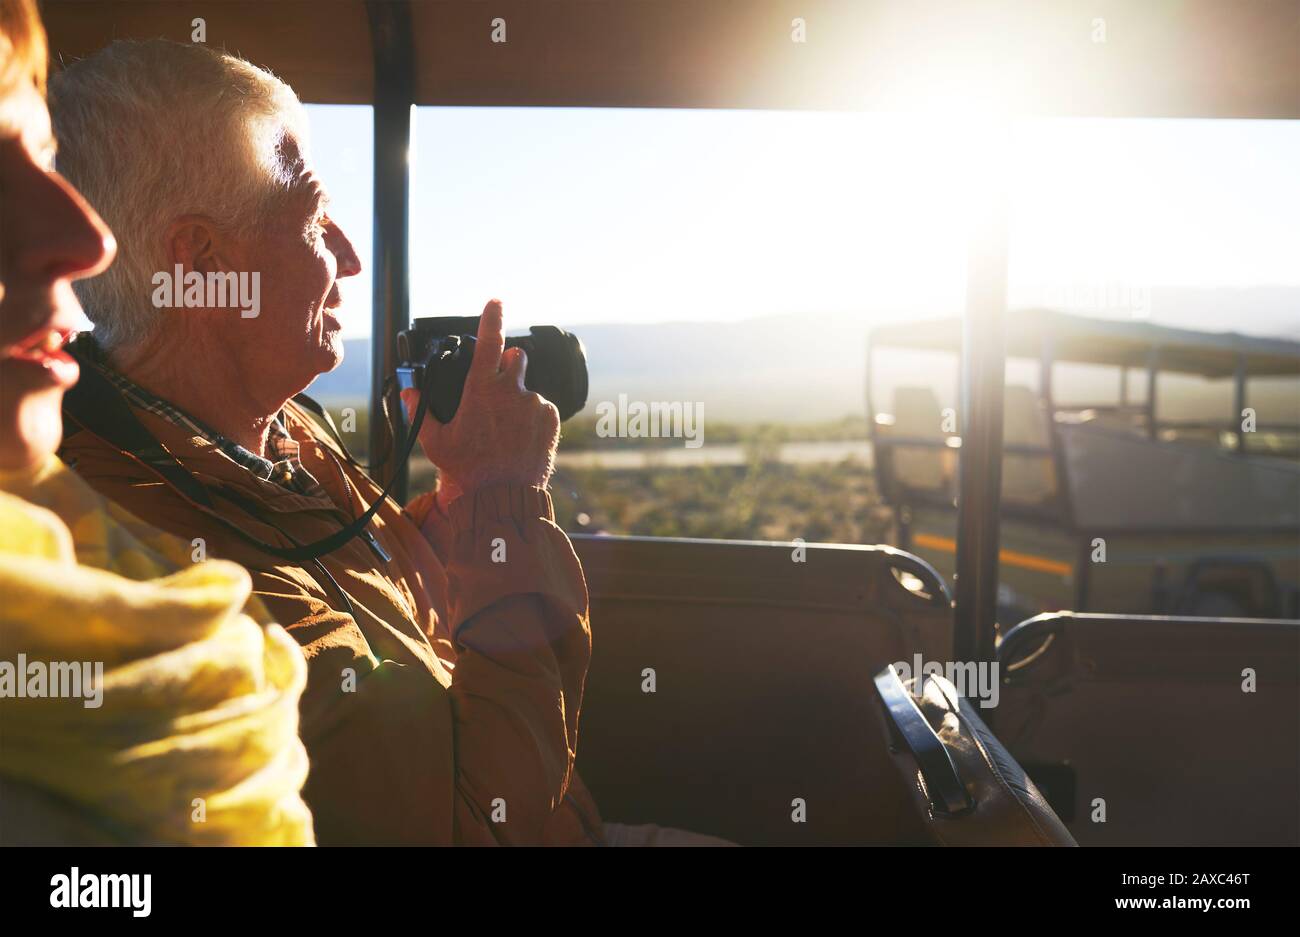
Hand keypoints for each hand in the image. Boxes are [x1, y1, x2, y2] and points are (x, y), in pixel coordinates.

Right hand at [401, 299, 559, 505]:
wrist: (503, 497)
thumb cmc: (467, 470)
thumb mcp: (436, 442)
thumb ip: (421, 412)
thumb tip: (409, 392)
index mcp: (482, 389)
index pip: (489, 341)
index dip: (492, 317)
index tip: (496, 301)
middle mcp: (512, 390)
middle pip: (516, 358)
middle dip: (509, 365)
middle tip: (497, 390)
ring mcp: (535, 404)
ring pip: (528, 389)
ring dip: (519, 401)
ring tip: (506, 432)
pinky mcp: (552, 418)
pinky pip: (543, 408)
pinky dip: (533, 418)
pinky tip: (521, 438)